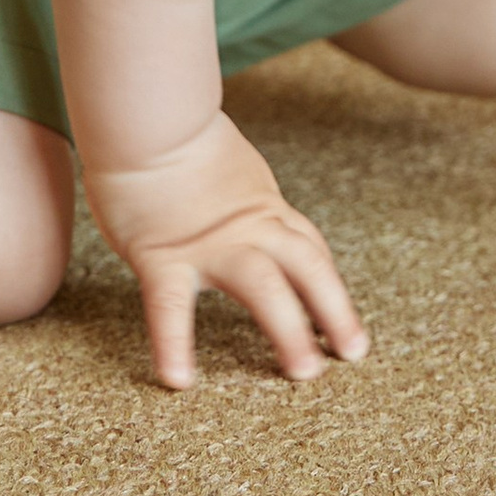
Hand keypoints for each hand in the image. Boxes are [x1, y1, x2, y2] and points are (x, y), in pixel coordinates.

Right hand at [83, 109, 369, 390]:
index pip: (307, 250)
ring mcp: (208, 243)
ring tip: (305, 372)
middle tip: (353, 353)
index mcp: (261, 205)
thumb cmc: (170, 131)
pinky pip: (171, 307)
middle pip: (308, 267)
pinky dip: (176, 344)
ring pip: (263, 288)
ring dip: (289, 330)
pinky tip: (179, 380)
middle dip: (335, 310)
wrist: (142, 115)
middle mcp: (247, 227)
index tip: (343, 324)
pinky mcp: (161, 255)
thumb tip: (232, 203)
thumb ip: (235, 192)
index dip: (329, 288)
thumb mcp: (225, 160)